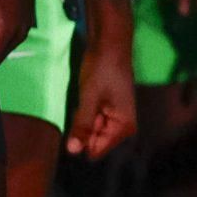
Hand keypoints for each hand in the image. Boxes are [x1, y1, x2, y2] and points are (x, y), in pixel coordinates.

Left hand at [66, 17, 136, 156]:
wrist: (109, 44)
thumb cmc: (102, 70)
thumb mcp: (89, 99)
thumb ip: (82, 126)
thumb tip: (72, 152)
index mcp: (124, 127)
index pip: (97, 150)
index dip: (82, 140)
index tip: (80, 120)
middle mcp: (123, 127)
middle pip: (95, 141)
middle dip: (83, 128)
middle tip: (83, 106)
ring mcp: (116, 118)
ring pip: (92, 131)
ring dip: (84, 119)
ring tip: (86, 100)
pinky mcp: (109, 109)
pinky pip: (93, 120)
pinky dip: (86, 113)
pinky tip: (86, 99)